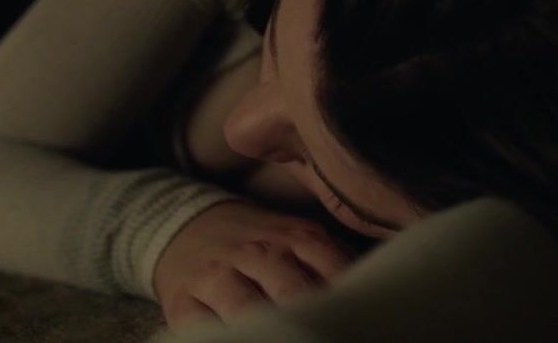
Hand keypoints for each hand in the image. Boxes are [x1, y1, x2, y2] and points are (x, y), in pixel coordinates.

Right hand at [152, 200, 354, 332]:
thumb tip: (376, 295)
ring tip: (292, 341)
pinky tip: (242, 342)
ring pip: (246, 311)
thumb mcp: (295, 238)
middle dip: (312, 321)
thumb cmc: (255, 245)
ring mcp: (216, 277)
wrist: (183, 227)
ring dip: (269, 333)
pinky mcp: (182, 302)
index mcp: (293, 236)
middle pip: (291, 293)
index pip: (331, 267)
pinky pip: (201, 329)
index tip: (363, 321)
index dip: (349, 298)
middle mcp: (256, 253)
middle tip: (332, 337)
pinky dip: (222, 340)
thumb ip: (331, 263)